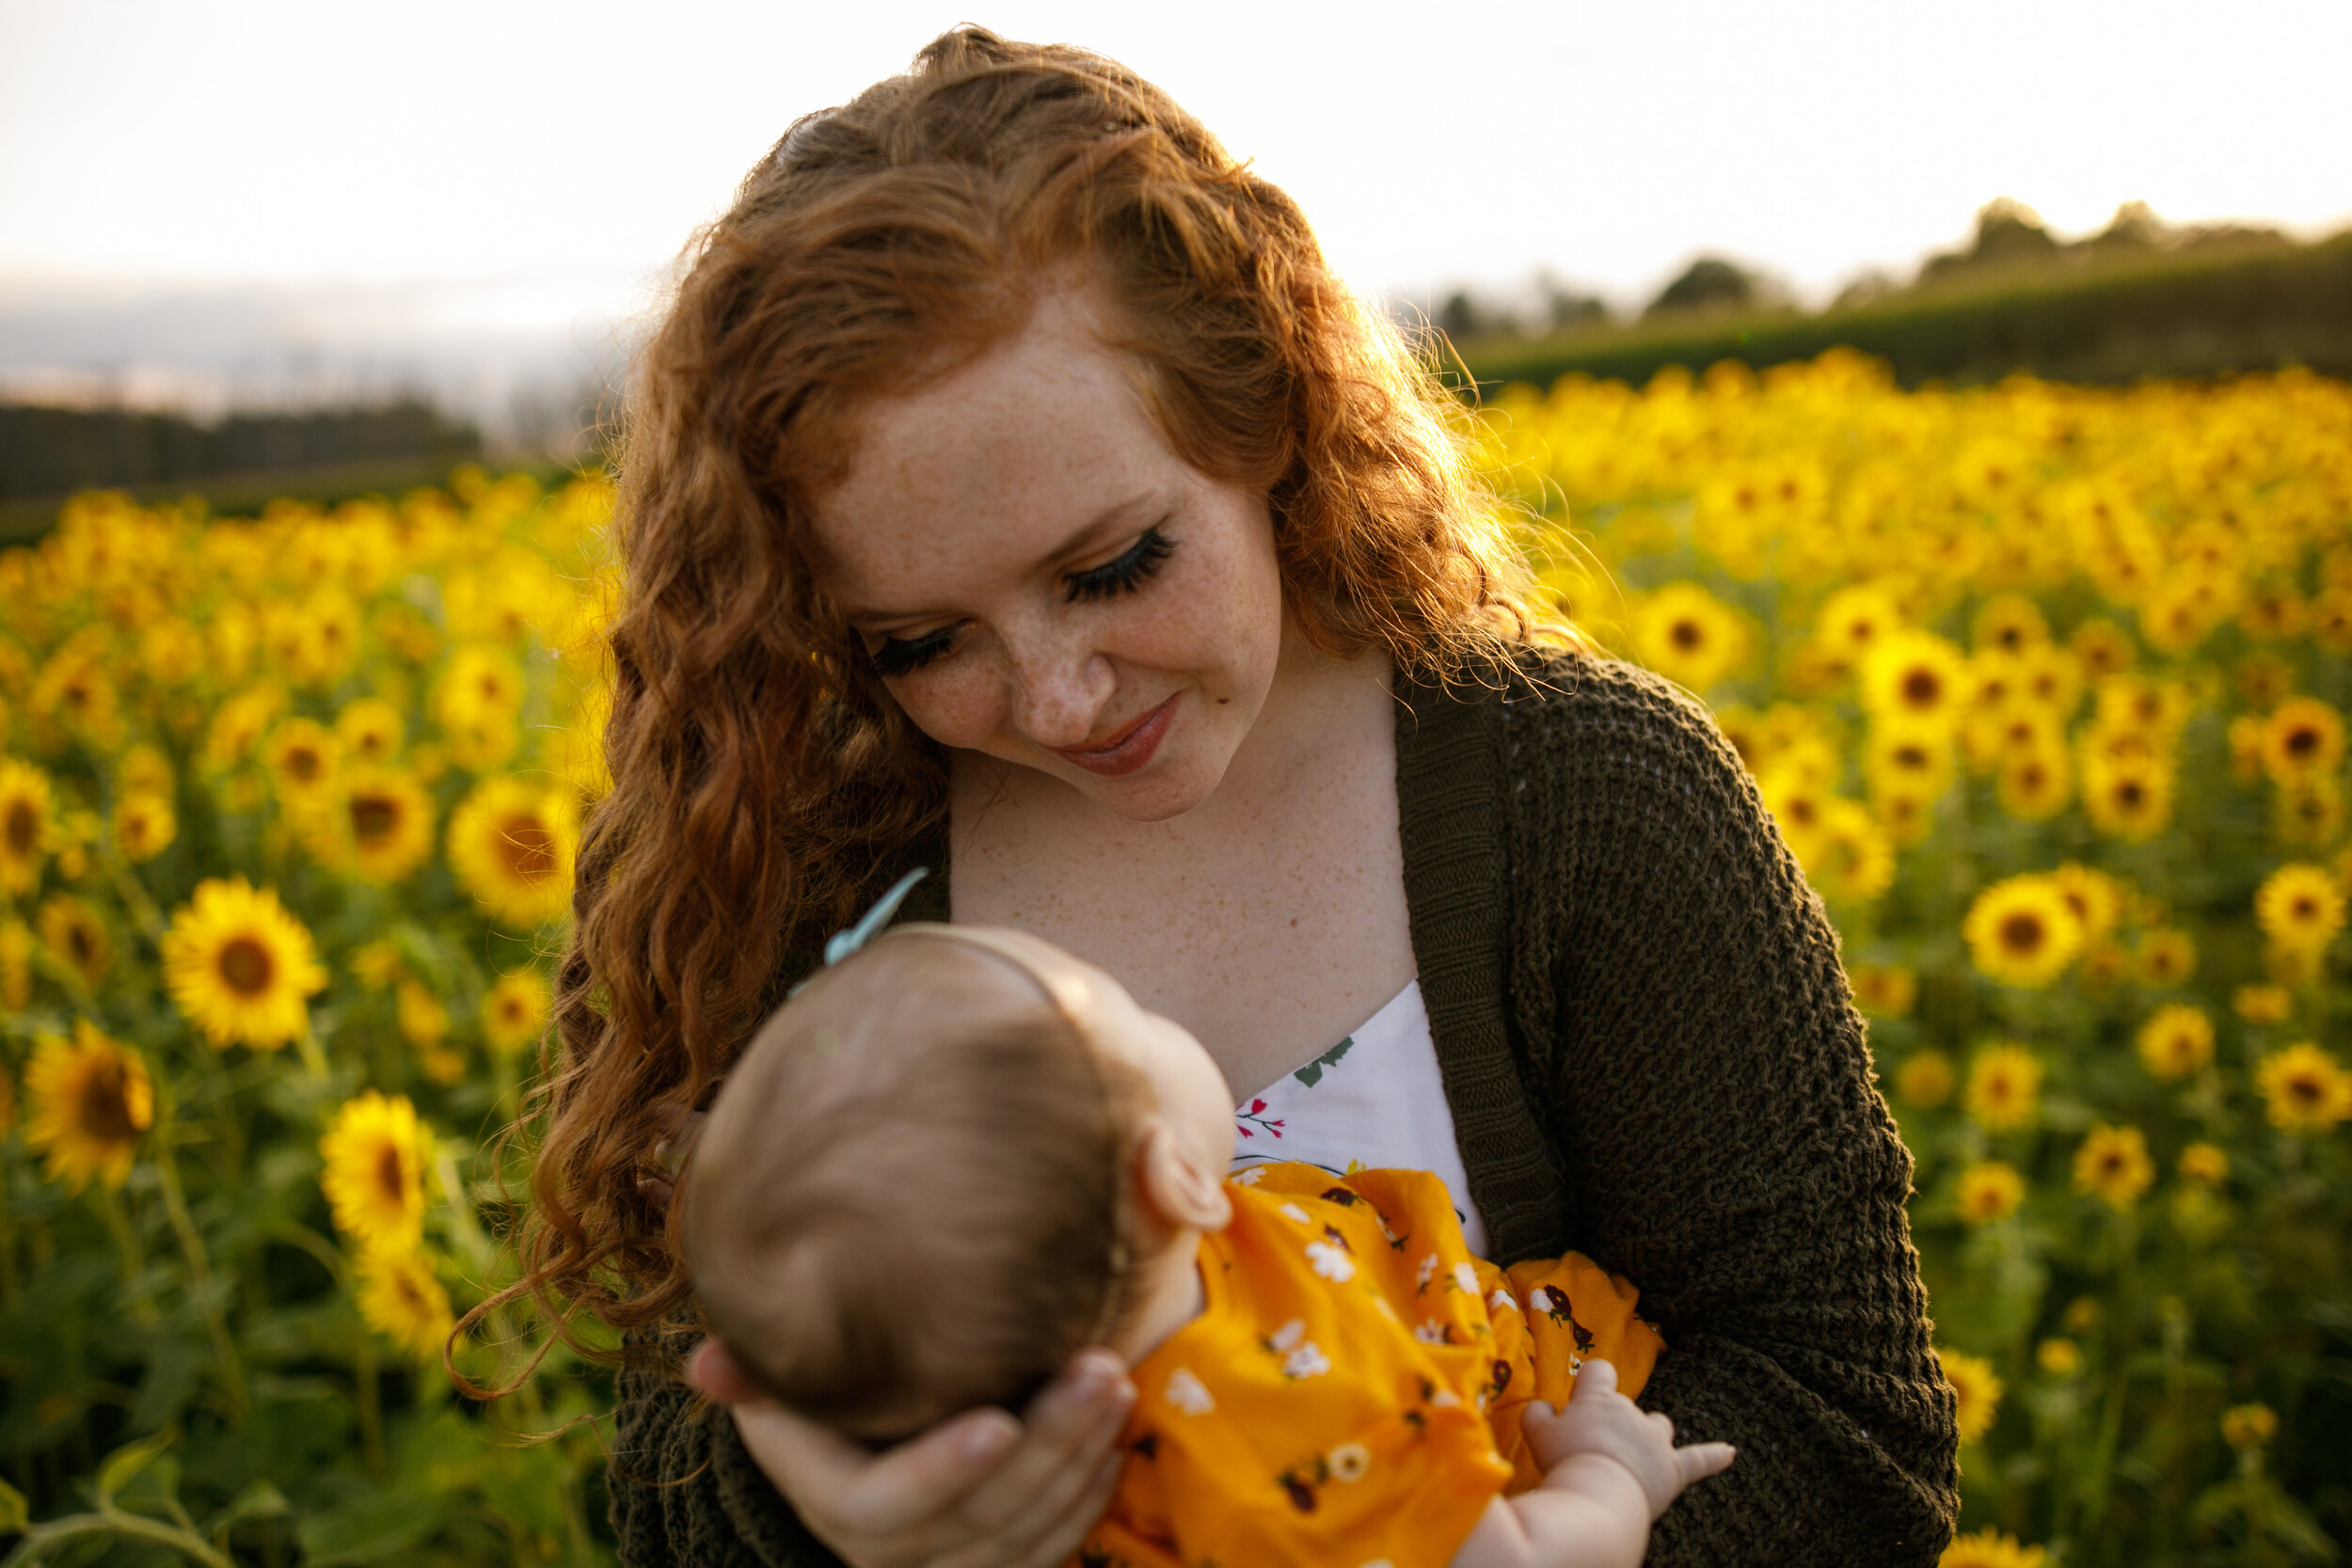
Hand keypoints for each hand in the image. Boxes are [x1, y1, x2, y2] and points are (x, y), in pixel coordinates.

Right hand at [688, 1337, 1134, 1567]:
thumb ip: (752, 1376)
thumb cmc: (816, 1402)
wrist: (851, 1460)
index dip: (943, 1469)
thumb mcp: (779, 1388)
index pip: (888, 1505)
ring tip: (1117, 1383)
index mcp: (838, 1504)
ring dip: (1080, 1460)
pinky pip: (1049, 1551)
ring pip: (1026, 1536)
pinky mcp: (996, 1567)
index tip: (999, 1419)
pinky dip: (1087, 1498)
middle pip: (980, 1519)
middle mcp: (893, 1555)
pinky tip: (1115, 1439)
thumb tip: (706, 1362)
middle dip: (1048, 1445)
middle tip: (1100, 1368)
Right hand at [1520, 1359, 1734, 1519]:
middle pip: (1628, 1406)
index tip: (1581, 1393)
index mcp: (1600, 1400)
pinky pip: (1699, 1460)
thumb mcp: (1537, 1433)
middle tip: (1591, 1450)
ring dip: (1650, 1435)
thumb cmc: (1565, 1461)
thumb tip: (1542, 1406)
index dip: (1591, 1381)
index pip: (1599, 1371)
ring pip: (1659, 1425)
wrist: (1598, 1493)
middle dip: (1614, 1423)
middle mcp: (1632, 1413)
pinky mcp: (1674, 1470)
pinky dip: (1715, 1456)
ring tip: (1634, 1454)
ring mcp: (1656, 1441)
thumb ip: (1537, 1413)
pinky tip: (1730, 1453)